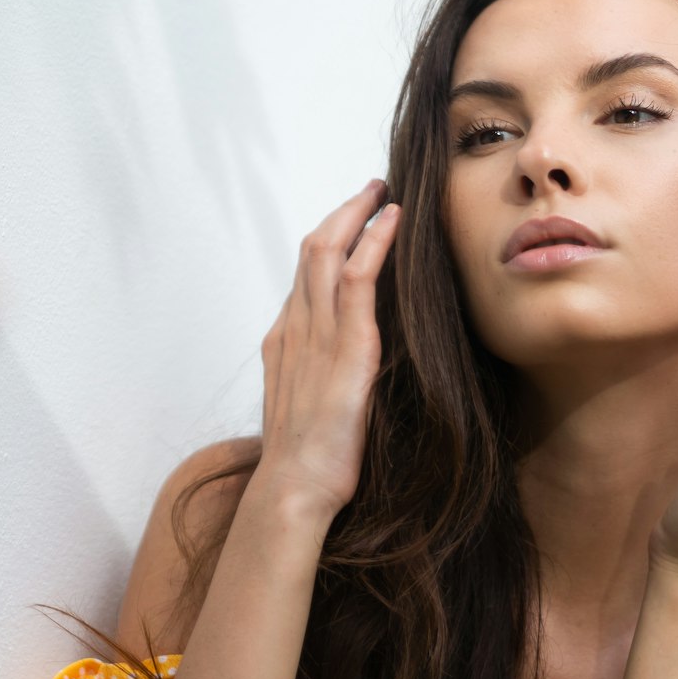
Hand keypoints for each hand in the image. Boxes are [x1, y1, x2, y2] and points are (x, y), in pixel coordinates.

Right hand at [256, 178, 400, 519]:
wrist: (295, 488)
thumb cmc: (308, 463)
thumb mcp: (312, 408)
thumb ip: (323, 377)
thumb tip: (350, 369)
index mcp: (285, 340)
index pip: (305, 275)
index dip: (329, 240)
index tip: (354, 221)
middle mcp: (294, 327)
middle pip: (311, 250)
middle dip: (341, 213)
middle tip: (370, 190)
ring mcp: (314, 333)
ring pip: (327, 251)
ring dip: (357, 214)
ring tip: (383, 192)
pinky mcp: (345, 346)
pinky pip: (356, 278)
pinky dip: (374, 241)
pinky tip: (393, 221)